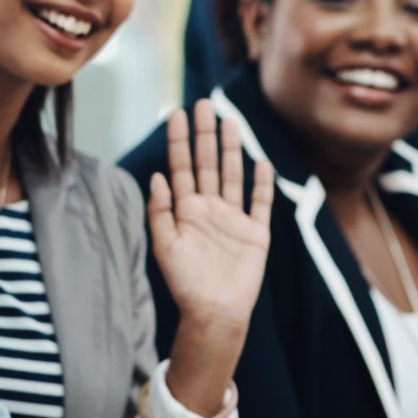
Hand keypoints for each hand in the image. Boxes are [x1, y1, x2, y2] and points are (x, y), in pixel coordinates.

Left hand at [149, 101, 274, 335]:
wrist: (215, 313)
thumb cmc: (185, 284)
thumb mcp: (164, 246)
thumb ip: (160, 211)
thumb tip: (156, 175)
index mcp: (186, 210)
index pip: (181, 167)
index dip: (178, 141)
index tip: (176, 114)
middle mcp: (209, 209)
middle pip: (207, 163)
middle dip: (205, 134)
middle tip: (203, 104)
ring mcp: (233, 219)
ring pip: (232, 175)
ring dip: (231, 149)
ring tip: (229, 121)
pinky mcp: (255, 233)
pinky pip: (260, 202)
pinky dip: (261, 183)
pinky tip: (261, 162)